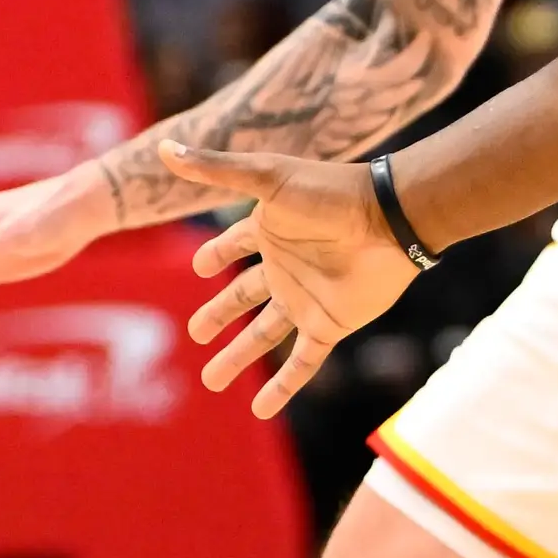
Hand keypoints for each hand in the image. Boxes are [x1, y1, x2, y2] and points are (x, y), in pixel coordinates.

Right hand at [164, 143, 418, 418]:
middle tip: (195, 334)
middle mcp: (285, 268)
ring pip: (263, 336)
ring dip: (238, 357)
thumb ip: (215, 168)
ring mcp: (306, 299)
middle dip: (218, 315)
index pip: (233, 245)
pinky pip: (301, 362)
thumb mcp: (266, 178)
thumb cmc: (330, 193)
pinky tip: (260, 410)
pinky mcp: (329, 325)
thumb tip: (165, 147)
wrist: (391, 221)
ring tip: (211, 381)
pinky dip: (282, 388)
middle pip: (242, 297)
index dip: (215, 255)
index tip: (199, 269)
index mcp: (270, 231)